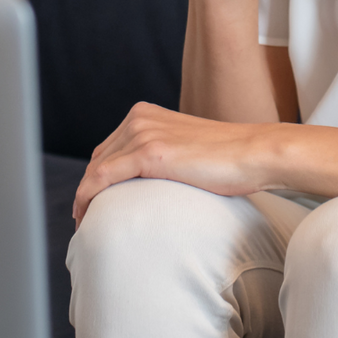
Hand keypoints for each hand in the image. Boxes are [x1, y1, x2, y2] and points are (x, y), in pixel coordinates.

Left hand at [72, 102, 276, 223]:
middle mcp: (139, 118)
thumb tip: (149, 182)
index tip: (91, 203)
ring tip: (84, 223)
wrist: (254, 153)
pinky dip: (87, 198)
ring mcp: (142, 133)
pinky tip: (85, 217)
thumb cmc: (230, 159)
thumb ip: (164, 155)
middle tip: (84, 218)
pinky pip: (102, 178)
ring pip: (95, 170)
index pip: (108, 149)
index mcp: (146, 114)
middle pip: (98, 159)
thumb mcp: (186, 149)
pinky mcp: (149, 153)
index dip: (94, 178)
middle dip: (86, 189)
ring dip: (83, 198)